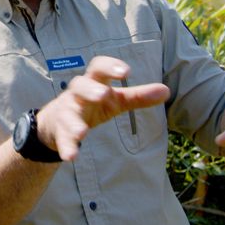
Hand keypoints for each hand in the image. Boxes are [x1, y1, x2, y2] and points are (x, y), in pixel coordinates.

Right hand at [36, 56, 169, 160]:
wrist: (57, 120)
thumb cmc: (92, 104)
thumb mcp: (115, 100)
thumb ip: (138, 96)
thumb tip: (166, 91)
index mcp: (93, 82)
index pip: (98, 67)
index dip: (110, 66)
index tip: (126, 71)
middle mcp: (77, 94)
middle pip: (80, 86)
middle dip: (90, 90)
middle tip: (103, 94)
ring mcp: (67, 112)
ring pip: (68, 114)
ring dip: (75, 123)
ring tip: (83, 133)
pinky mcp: (60, 131)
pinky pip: (62, 139)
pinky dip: (67, 147)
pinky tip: (72, 157)